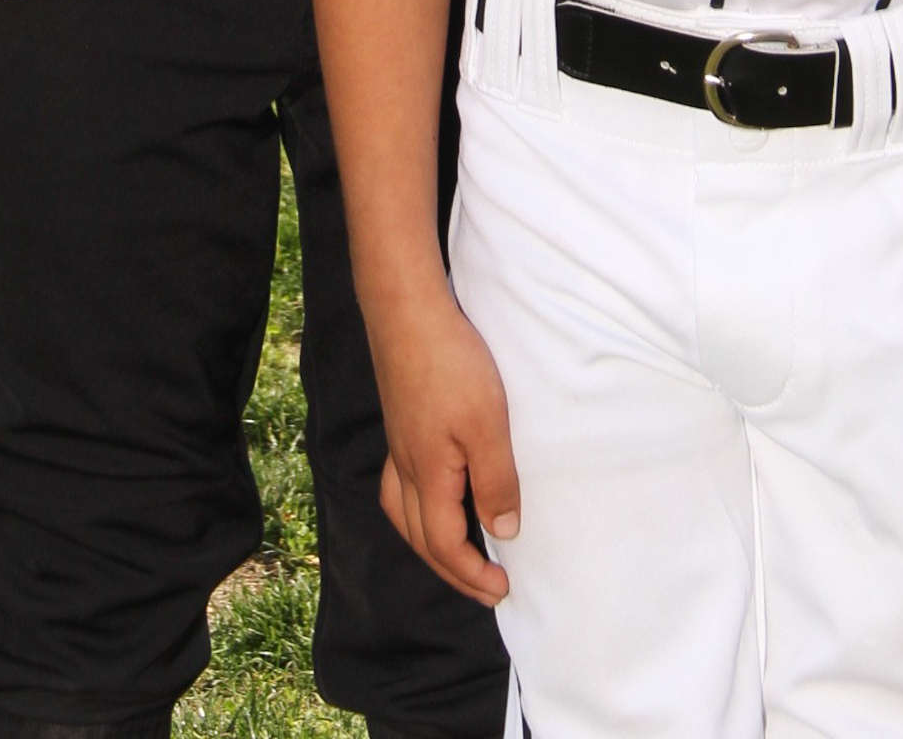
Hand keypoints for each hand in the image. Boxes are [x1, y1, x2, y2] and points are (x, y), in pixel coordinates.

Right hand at [371, 290, 519, 605]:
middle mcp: (406, 468)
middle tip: (486, 586)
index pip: (445, 545)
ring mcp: (399, 445)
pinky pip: (401, 486)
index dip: (472, 574)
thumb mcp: (487, 425)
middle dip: (452, 570)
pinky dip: (417, 509)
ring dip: (430, 544)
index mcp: (428, 476)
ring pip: (404, 515)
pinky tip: (434, 495)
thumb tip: (503, 532)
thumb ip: (495, 481)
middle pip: (420, 539)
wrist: (407, 312)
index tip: (503, 589)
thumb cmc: (450, 365)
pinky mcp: (400, 423)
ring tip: (457, 553)